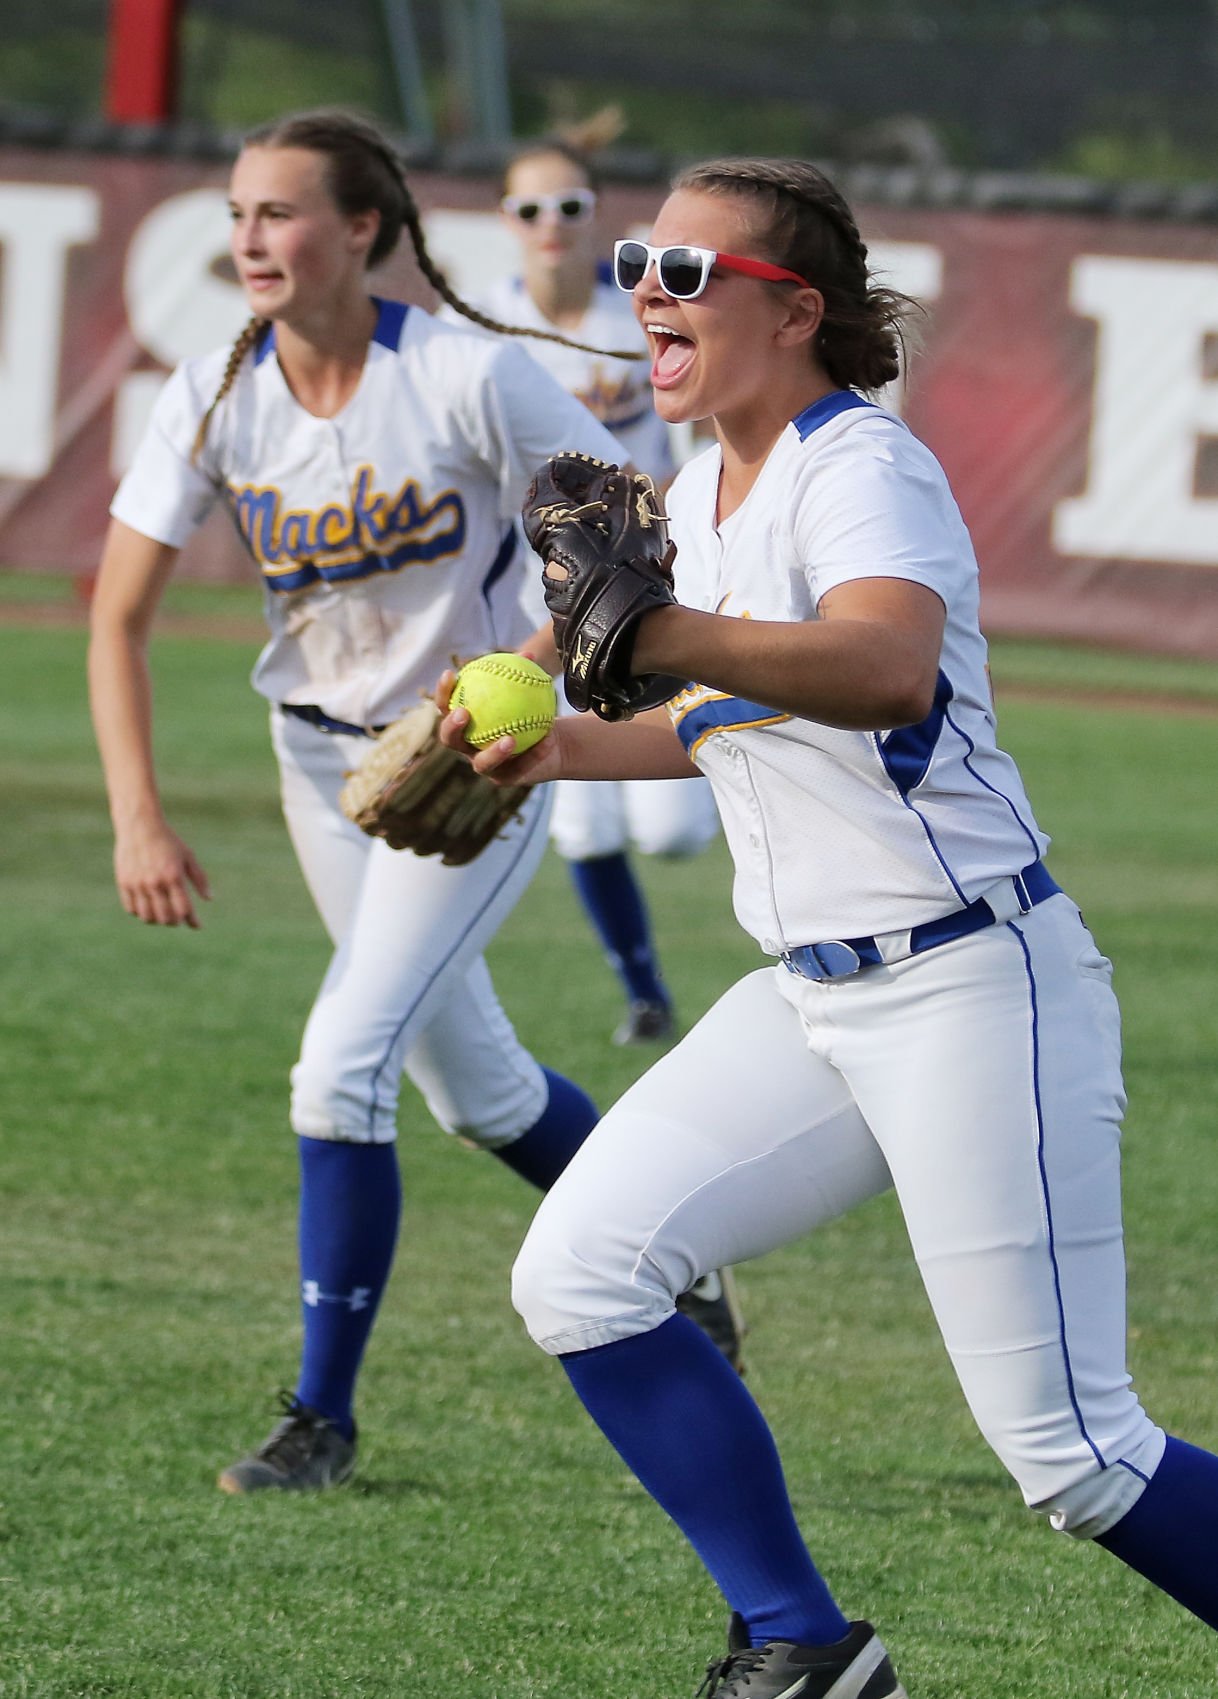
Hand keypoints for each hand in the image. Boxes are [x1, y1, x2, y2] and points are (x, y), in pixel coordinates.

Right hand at [114, 818, 210, 927]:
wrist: (140, 825)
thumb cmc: (168, 841)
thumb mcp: (188, 856)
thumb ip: (199, 878)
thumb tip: (209, 899)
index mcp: (173, 876)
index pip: (184, 909)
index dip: (192, 921)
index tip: (197, 925)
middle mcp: (155, 883)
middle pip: (165, 917)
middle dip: (174, 922)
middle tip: (178, 919)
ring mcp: (138, 884)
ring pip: (147, 916)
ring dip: (157, 920)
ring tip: (162, 916)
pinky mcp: (124, 882)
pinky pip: (131, 908)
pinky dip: (140, 913)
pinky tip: (147, 909)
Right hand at [435, 669, 564, 785]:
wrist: (549, 740)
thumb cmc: (530, 710)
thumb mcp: (527, 691)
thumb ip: (522, 675)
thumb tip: (528, 654)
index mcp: (464, 724)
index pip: (446, 707)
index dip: (443, 693)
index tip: (450, 674)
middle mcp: (468, 746)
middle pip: (450, 740)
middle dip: (452, 728)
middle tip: (464, 712)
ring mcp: (485, 766)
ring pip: (483, 764)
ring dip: (494, 752)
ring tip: (508, 739)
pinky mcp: (506, 779)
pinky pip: (520, 766)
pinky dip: (535, 752)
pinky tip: (547, 739)